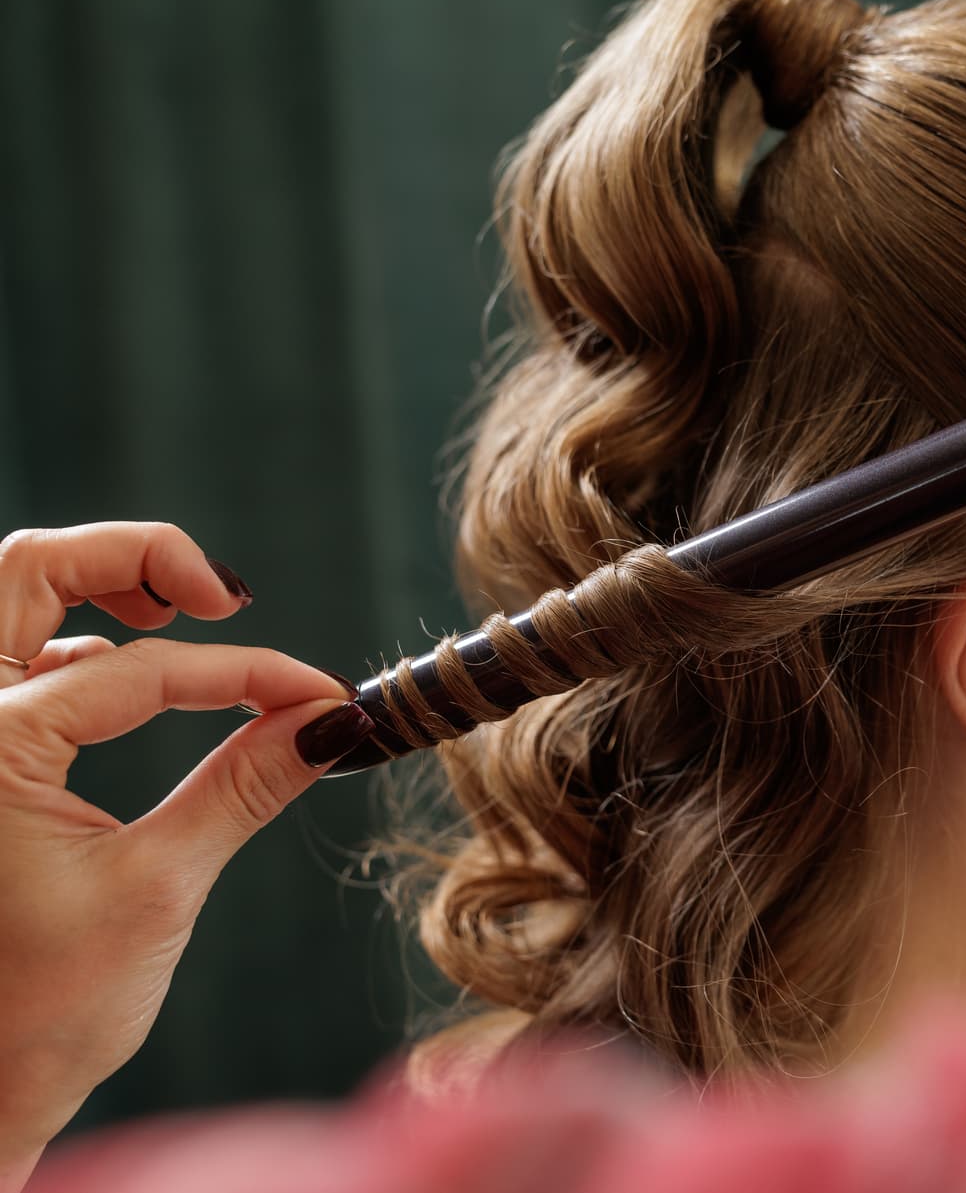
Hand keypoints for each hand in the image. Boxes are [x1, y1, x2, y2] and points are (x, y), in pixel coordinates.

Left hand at [0, 523, 373, 1189]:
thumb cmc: (42, 1009)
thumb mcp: (158, 887)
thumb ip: (244, 785)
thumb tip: (332, 721)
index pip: (143, 668)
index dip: (250, 674)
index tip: (325, 698)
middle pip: (29, 567)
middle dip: (139, 557)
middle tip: (226, 596)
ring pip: (5, 597)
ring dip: (93, 585)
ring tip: (179, 610)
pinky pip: (4, 657)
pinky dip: (67, 642)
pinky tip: (121, 675)